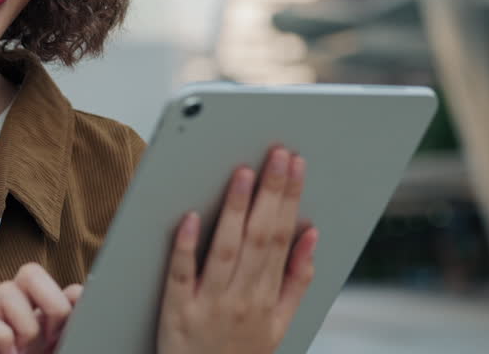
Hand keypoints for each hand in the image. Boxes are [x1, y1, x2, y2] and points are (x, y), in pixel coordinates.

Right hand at [0, 263, 83, 353]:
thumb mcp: (58, 352)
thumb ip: (71, 332)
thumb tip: (78, 296)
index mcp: (45, 321)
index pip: (63, 288)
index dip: (71, 302)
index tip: (70, 331)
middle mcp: (19, 315)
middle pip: (30, 273)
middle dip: (48, 300)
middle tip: (50, 335)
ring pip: (5, 289)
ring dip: (21, 324)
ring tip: (22, 352)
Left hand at [156, 145, 316, 353]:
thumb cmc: (239, 352)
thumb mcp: (280, 326)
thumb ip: (297, 281)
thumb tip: (311, 236)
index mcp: (267, 298)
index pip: (281, 237)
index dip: (289, 198)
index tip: (295, 164)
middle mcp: (241, 298)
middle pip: (259, 237)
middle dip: (270, 192)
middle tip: (276, 154)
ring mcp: (208, 303)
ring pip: (224, 249)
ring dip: (234, 210)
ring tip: (242, 173)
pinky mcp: (176, 310)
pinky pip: (181, 274)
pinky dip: (185, 246)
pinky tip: (190, 217)